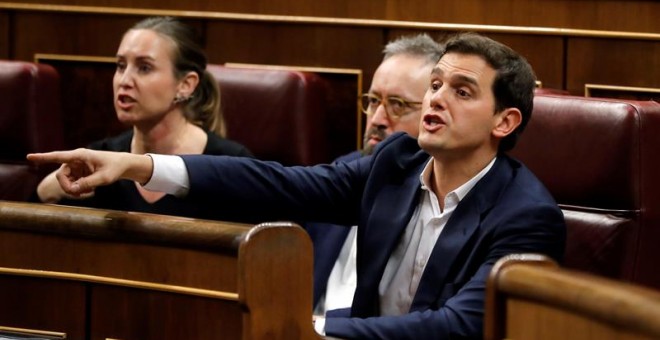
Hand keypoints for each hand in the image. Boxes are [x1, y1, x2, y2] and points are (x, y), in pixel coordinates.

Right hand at [27, 148, 152, 195]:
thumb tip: (73, 189)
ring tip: (88, 192)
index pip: (58, 156)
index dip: (43, 157)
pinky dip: (78, 189)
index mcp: (80, 155)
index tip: (29, 157)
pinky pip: (71, 183)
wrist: (122, 165)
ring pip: (65, 181)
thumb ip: (89, 183)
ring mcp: (76, 166)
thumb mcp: (105, 178)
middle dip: (67, 187)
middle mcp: (75, 159)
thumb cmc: (115, 168)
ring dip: (73, 189)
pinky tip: (88, 190)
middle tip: (78, 194)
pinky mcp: (78, 172)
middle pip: (61, 175)